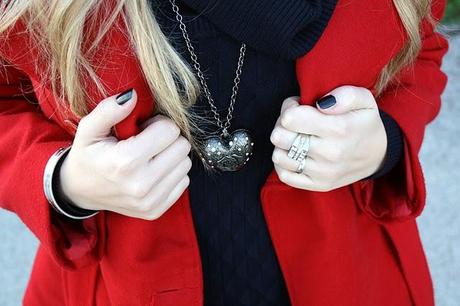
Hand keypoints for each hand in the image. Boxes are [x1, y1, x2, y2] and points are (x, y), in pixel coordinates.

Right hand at [59, 89, 191, 219]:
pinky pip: (184, 182)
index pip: (170, 130)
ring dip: (171, 156)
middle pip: (182, 147)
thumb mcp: (89, 128)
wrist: (80, 191)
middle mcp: (141, 185)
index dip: (158, 124)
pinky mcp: (156, 210)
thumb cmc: (88, 155)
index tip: (144, 129)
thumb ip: (110, 110)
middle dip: (168, 139)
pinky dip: (171, 174)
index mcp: (126, 162)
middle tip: (148, 142)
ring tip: (150, 157)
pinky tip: (152, 172)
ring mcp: (150, 201)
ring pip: (186, 164)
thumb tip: (134, 95)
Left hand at [270, 86, 386, 191]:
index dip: (290, 107)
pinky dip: (283, 163)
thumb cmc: (364, 123)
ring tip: (295, 137)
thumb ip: (345, 94)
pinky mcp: (318, 185)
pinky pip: (284, 175)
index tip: (299, 107)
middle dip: (282, 124)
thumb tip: (321, 103)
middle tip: (294, 121)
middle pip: (280, 136)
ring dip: (281, 143)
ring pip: (278, 156)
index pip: (290, 118)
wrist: (378, 155)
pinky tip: (294, 153)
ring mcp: (322, 173)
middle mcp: (329, 153)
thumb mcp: (364, 100)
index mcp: (339, 129)